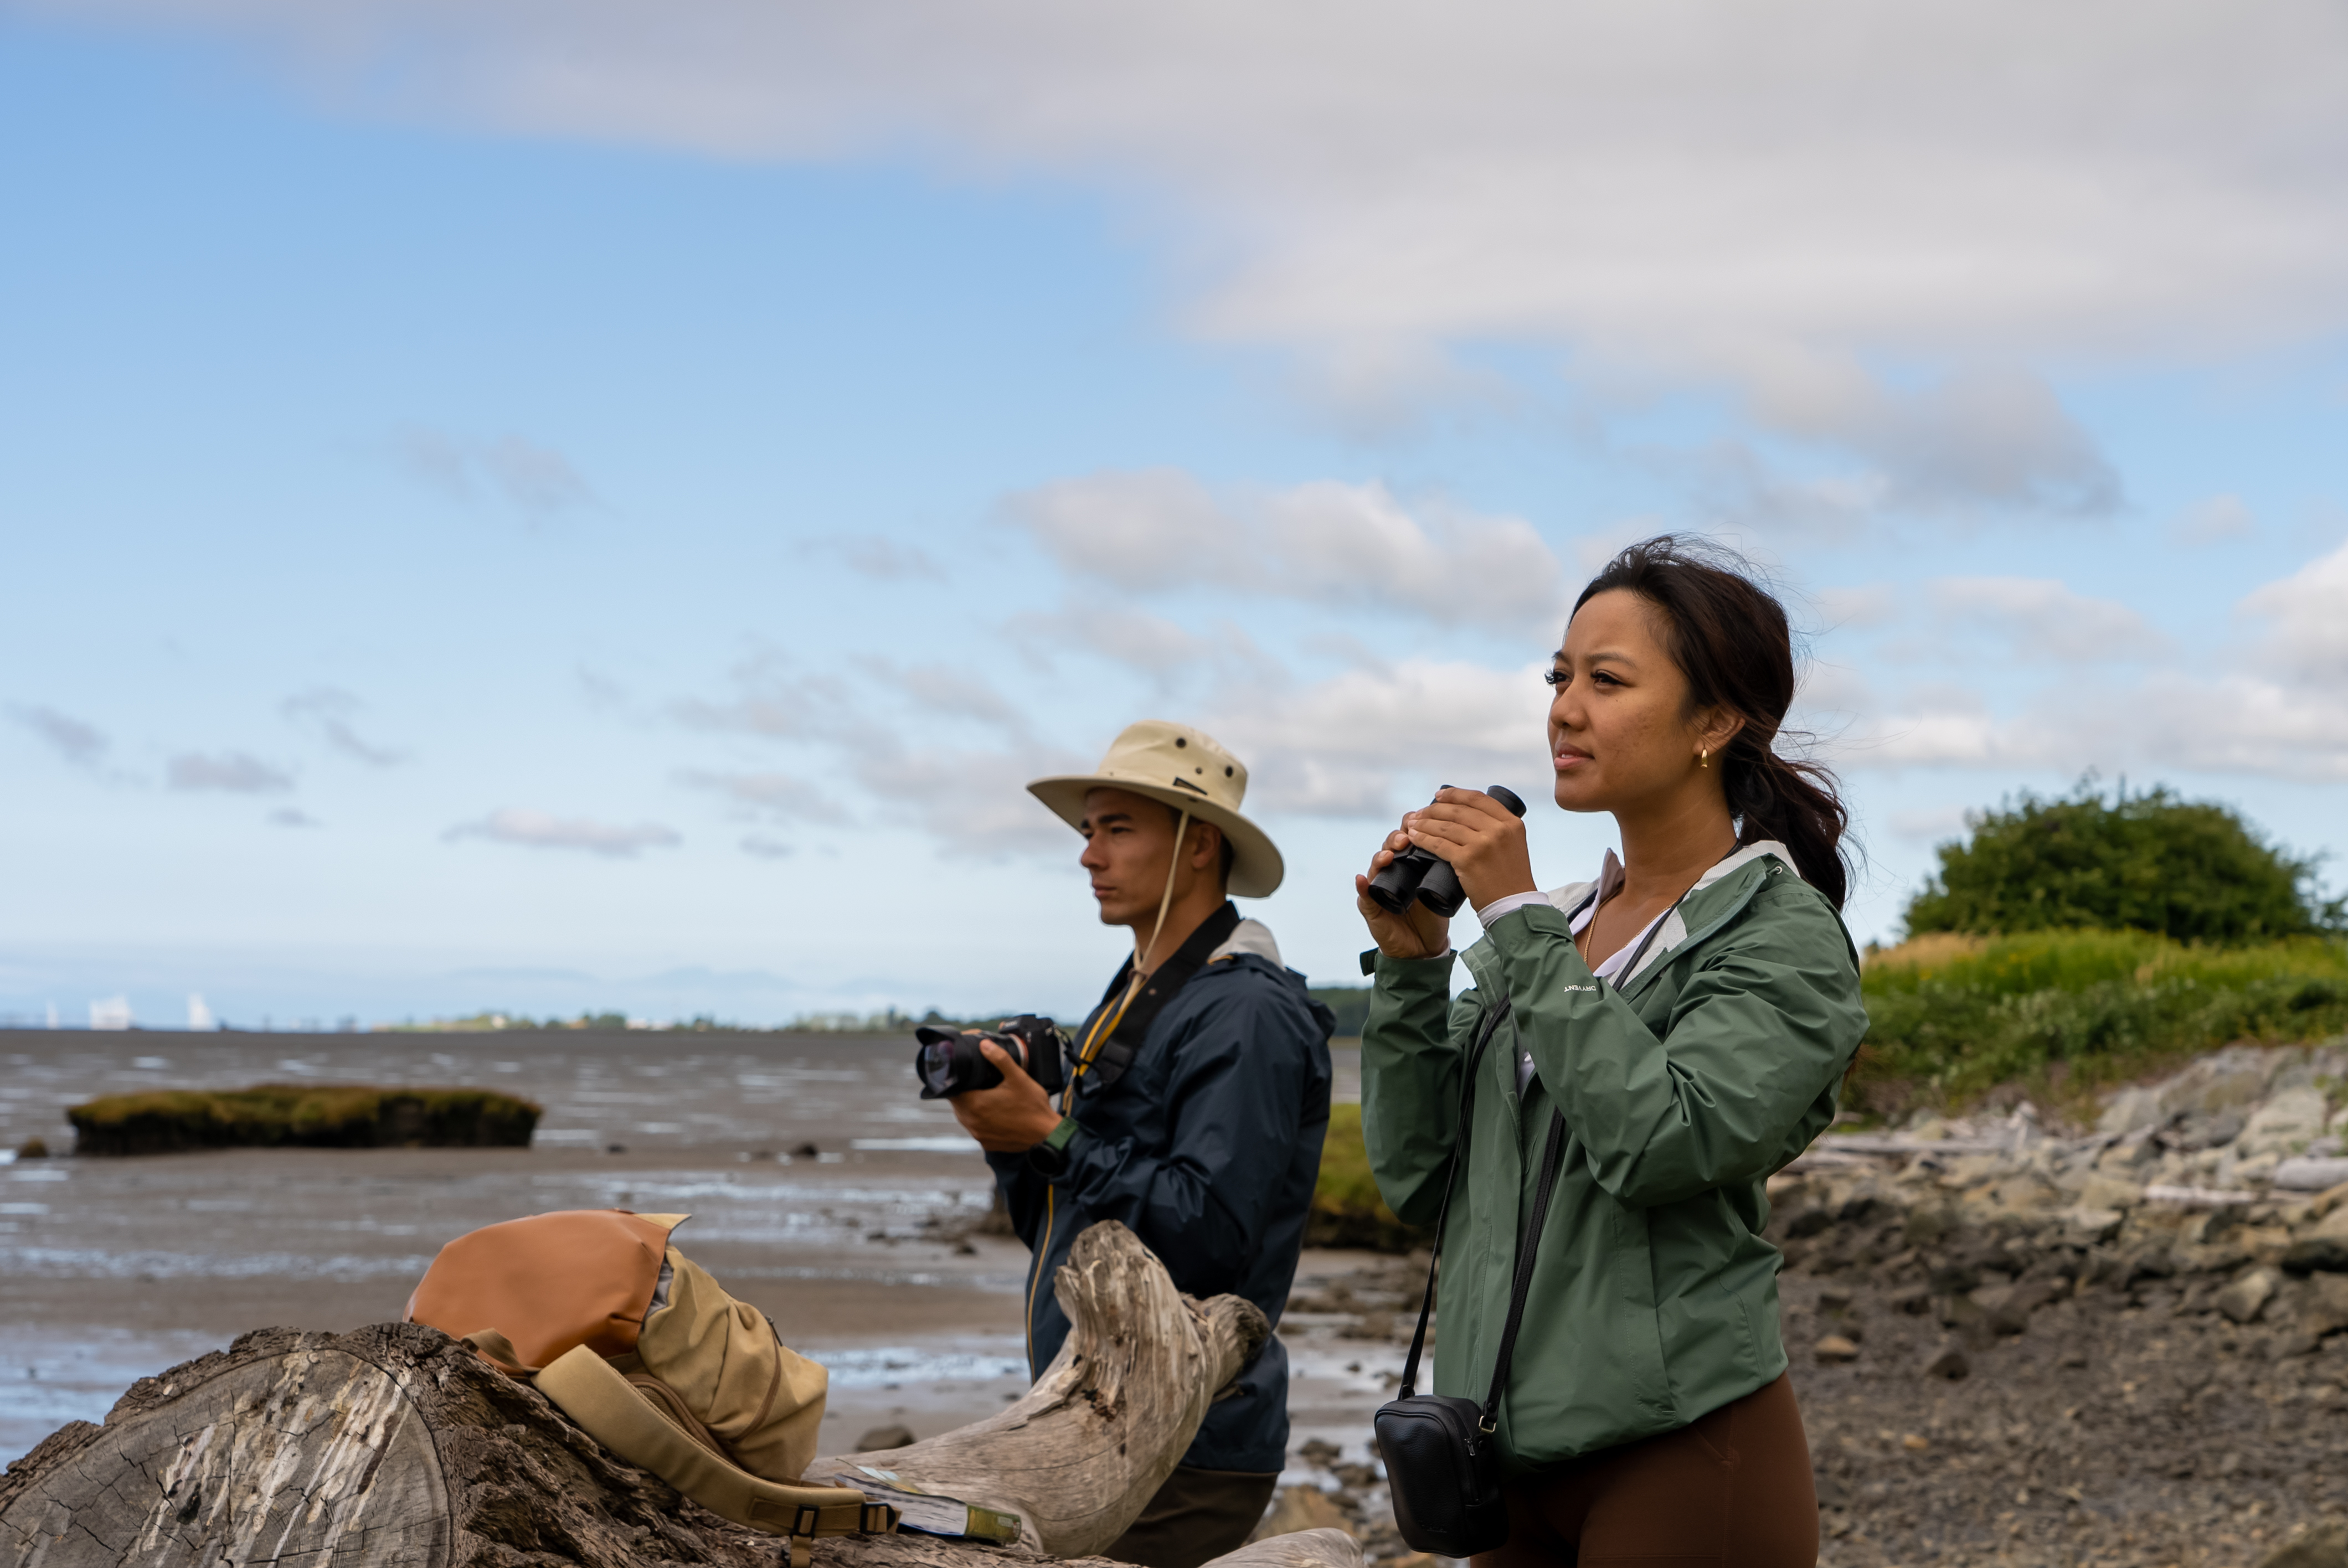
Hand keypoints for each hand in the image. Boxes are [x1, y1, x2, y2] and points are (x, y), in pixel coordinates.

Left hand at [947, 1039, 1064, 1152]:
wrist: (1046, 1134)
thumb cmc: (1033, 1107)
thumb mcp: (1018, 1078)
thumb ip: (1000, 1058)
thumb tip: (984, 1044)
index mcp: (975, 1104)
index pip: (954, 1090)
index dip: (959, 1082)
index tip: (968, 1077)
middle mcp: (972, 1122)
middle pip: (958, 1104)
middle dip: (965, 1093)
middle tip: (980, 1085)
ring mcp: (979, 1135)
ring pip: (966, 1117)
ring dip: (972, 1108)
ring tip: (987, 1098)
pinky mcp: (986, 1144)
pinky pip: (976, 1129)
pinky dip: (981, 1121)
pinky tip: (995, 1114)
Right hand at [1355, 825, 1452, 958]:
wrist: (1425, 947)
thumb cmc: (1434, 914)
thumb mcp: (1446, 887)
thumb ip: (1453, 867)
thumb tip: (1475, 843)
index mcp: (1412, 861)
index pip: (1410, 835)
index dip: (1415, 825)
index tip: (1425, 821)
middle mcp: (1394, 868)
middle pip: (1390, 844)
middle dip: (1397, 838)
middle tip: (1407, 839)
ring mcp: (1380, 886)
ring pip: (1376, 864)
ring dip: (1381, 856)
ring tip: (1389, 855)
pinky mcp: (1371, 906)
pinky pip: (1364, 894)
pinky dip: (1362, 886)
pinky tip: (1363, 879)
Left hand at [1406, 787, 1536, 913]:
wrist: (1513, 906)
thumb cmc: (1510, 879)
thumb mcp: (1512, 845)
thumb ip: (1497, 829)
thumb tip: (1469, 816)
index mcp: (1511, 823)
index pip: (1478, 799)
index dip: (1455, 794)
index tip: (1439, 795)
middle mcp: (1499, 830)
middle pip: (1459, 811)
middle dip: (1434, 809)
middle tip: (1420, 812)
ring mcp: (1483, 844)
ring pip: (1446, 826)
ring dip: (1425, 823)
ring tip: (1413, 824)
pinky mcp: (1468, 860)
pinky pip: (1439, 844)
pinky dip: (1423, 839)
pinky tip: (1414, 837)